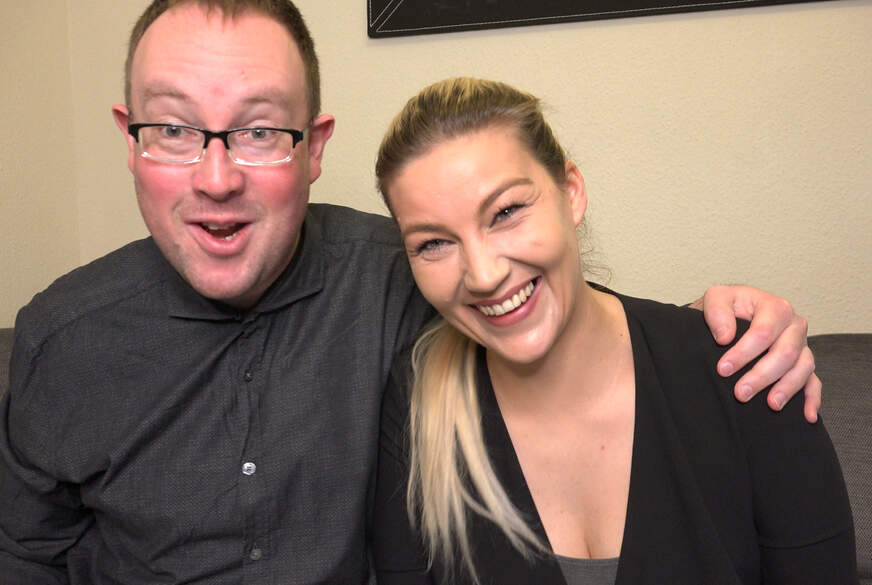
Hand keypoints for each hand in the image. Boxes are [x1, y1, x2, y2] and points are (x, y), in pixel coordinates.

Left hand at [690, 285, 819, 422]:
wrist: (730, 318)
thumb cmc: (725, 309)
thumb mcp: (715, 298)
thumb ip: (717, 312)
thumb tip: (725, 337)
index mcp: (775, 307)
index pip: (764, 332)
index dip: (744, 352)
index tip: (722, 369)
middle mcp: (794, 326)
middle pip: (786, 353)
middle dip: (762, 375)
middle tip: (740, 393)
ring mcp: (802, 346)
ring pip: (802, 368)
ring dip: (787, 388)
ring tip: (771, 405)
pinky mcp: (803, 365)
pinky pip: (814, 382)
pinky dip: (812, 399)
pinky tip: (807, 416)